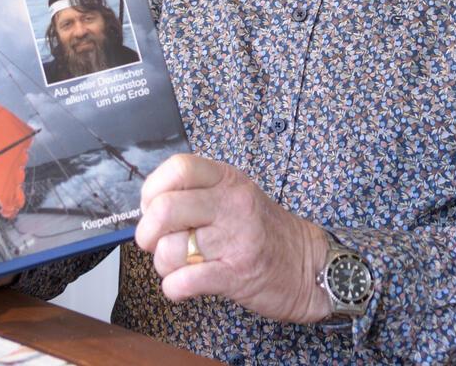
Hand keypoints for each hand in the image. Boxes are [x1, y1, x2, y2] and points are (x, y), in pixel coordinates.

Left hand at [133, 154, 329, 324]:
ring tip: (178, 266)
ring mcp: (235, 240)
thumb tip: (148, 208)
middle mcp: (232, 204)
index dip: (152, 189)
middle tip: (154, 243)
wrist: (308, 265)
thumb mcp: (236, 196)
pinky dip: (173, 288)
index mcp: (228, 180)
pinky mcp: (236, 275)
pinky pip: (184, 281)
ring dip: (163, 265)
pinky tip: (183, 286)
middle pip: (165, 209)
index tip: (151, 207)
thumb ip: (197, 194)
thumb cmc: (263, 231)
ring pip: (170, 250)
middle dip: (147, 233)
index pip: (178, 168)